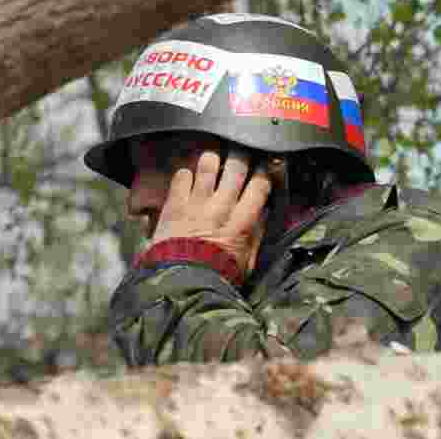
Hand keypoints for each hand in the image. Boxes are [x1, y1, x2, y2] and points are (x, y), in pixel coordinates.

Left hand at [150, 147, 271, 275]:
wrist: (180, 284)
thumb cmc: (216, 277)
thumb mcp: (247, 263)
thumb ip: (255, 236)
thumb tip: (262, 215)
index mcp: (242, 223)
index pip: (259, 186)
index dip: (265, 172)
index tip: (264, 168)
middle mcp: (221, 208)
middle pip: (236, 168)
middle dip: (241, 157)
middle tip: (241, 156)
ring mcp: (196, 203)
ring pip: (208, 165)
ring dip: (212, 159)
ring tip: (213, 159)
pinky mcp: (175, 204)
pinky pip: (182, 176)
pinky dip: (186, 173)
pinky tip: (189, 177)